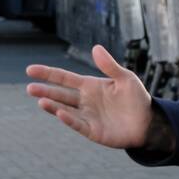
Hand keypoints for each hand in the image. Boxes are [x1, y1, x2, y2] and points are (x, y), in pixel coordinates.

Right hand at [26, 45, 153, 149]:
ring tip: (40, 101)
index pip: (64, 78)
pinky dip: (69, 119)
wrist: (149, 122)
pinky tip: (60, 113)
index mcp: (90, 86)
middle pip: (60, 94)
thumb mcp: (126, 78)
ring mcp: (87, 116)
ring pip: (65, 110)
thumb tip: (95, 48)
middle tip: (30, 88)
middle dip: (45, 91)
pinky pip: (77, 124)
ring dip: (53, 106)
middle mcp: (85, 101)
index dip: (48, 73)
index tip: (30, 70)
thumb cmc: (137, 99)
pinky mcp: (92, 130)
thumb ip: (110, 66)